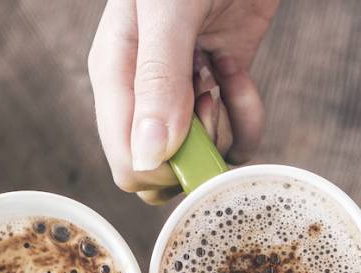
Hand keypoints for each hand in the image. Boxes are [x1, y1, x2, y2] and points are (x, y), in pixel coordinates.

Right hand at [88, 0, 277, 203]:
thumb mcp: (169, 11)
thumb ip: (157, 81)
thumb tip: (147, 158)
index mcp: (114, 77)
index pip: (128, 162)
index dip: (167, 169)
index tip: (194, 129)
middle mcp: (143, 93)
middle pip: (166, 168)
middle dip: (200, 150)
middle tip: (208, 98)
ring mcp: (182, 91)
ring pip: (203, 155)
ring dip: (226, 123)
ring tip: (223, 71)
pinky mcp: (219, 84)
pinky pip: (233, 131)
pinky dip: (246, 110)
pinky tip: (237, 68)